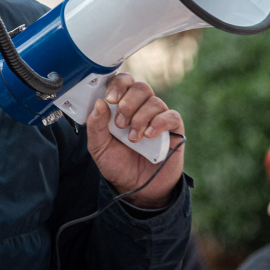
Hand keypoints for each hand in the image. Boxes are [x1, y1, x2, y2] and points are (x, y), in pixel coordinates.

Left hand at [85, 73, 184, 208]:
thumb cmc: (118, 164)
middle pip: (140, 87)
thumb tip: (99, 103)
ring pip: (154, 101)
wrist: (137, 188)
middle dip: (128, 103)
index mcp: (121, 106)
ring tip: (133, 139)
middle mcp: (141, 108)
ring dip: (140, 118)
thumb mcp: (98, 147)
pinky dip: (159, 123)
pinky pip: (171, 116)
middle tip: (120, 124)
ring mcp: (158, 117)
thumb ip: (96, 126)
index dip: (117, 84)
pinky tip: (149, 135)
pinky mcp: (173, 130)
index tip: (110, 99)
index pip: (123, 82)